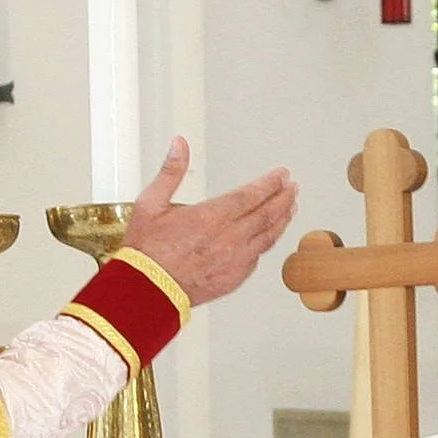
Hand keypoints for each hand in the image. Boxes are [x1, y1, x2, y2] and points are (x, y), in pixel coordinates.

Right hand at [122, 140, 296, 305]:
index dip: (270, 183)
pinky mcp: (233, 279)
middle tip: (292, 187)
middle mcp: (228, 238)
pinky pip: (258, 258)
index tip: (281, 174)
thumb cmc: (145, 251)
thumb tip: (179, 145)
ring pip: (268, 236)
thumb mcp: (150, 203)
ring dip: (282, 219)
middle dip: (283, 197)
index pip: (252, 195)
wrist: (146, 292)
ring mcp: (234, 260)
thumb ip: (170, 171)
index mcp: (211, 216)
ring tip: (291, 208)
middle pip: (267, 214)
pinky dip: (267, 244)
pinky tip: (269, 237)